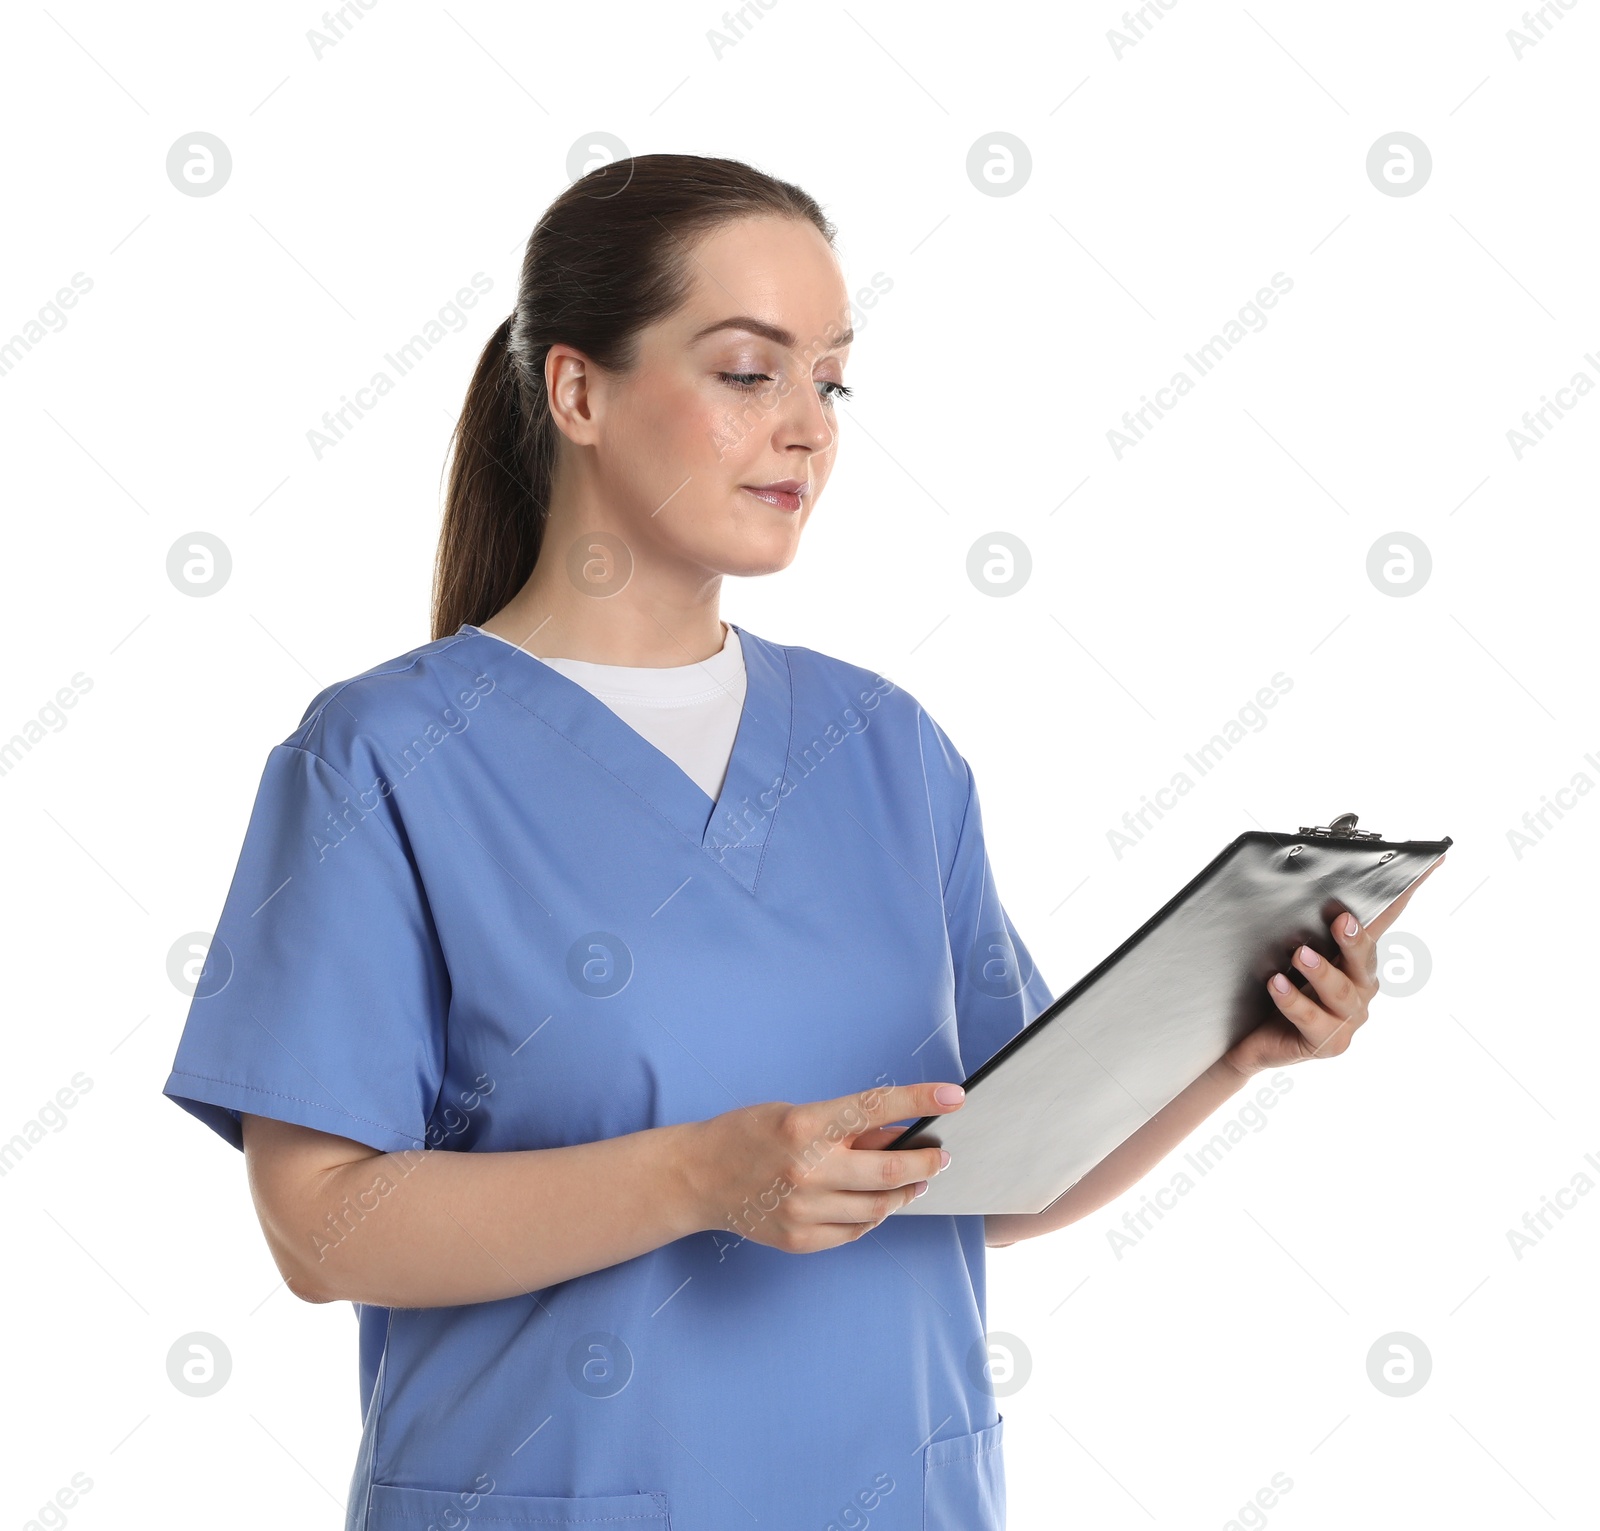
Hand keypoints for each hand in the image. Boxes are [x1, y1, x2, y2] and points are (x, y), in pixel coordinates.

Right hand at [680, 1081, 961, 1253]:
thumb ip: (846, 1126)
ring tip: (914, 1182)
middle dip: (926, 1164)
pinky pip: (855, 1231)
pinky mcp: (799, 1239)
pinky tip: (876, 1204)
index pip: (877, 1109)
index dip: (920, 1101)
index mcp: (805, 1126)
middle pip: (889, 1173)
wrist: (697, 1176)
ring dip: (905, 1193)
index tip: (953, 1098)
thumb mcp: (796, 1112)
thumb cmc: (747, 1134)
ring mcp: (803, 1210)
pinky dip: (874, 1216)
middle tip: (940, 1157)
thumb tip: (898, 1132)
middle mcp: (807, 1170)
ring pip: (879, 1208)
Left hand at [1220, 855, 1445, 1079]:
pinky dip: (1293, 1000)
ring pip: (1340, 992)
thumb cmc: (1275, 989)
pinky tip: (1277, 984)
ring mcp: (1346, 1019)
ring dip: (1320, 971)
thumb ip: (1303, 925)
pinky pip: (1311, 1018)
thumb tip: (1298, 882)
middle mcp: (1359, 988)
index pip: (1383, 920)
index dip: (1403, 894)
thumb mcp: (1289, 952)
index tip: (1429, 861)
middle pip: (1364, 959)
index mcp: (1356, 960)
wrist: (1250, 1040)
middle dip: (1355, 939)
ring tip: (1299, 955)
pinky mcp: (1327, 1043)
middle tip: (1341, 920)